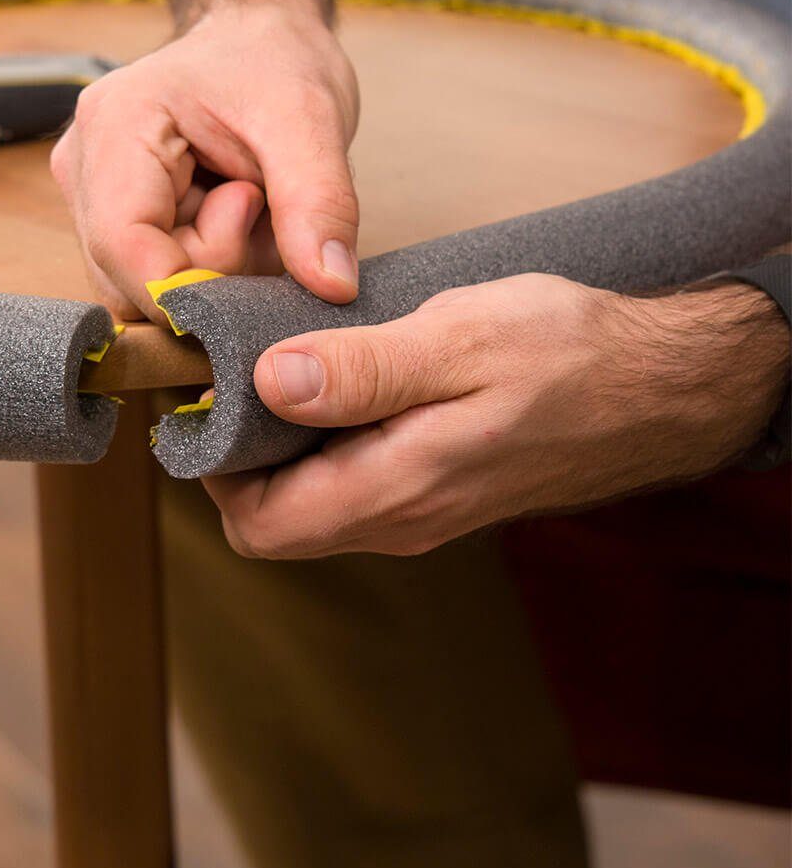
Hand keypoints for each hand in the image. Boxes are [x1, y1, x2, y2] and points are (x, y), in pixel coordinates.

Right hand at [50, 4, 359, 320]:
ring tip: (252, 200)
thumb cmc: (273, 59)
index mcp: (114, 127)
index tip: (258, 266)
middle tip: (258, 199)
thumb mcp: (310, 119)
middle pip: (133, 281)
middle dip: (213, 270)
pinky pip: (160, 280)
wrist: (259, 37)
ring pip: (148, 290)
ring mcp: (94, 196)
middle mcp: (85, 167)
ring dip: (219, 268)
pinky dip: (214, 265)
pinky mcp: (115, 216)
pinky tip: (238, 215)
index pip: (123, 248)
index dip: (189, 286)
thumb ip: (318, 204)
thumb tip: (332, 288)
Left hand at [204, 273, 789, 557]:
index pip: (258, 526)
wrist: (660, 383)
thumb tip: (269, 383)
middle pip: (275, 516)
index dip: (214, 470)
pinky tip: (336, 373)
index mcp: (395, 490)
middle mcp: (399, 516)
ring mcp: (418, 506)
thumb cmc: (570, 354)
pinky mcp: (434, 483)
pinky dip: (322, 434)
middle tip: (234, 368)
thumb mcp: (459, 341)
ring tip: (281, 361)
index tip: (207, 396)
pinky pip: (350, 475)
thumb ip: (363, 369)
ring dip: (279, 440)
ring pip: (310, 495)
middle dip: (237, 453)